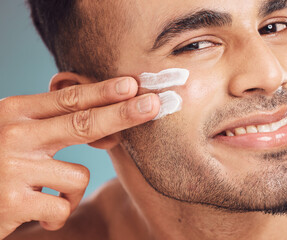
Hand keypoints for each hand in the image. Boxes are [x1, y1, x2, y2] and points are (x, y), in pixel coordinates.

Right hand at [0, 76, 159, 238]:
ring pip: (78, 175)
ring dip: (71, 190)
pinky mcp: (12, 202)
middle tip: (152, 104)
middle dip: (122, 114)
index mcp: (15, 113)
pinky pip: (62, 207)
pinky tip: (37, 212)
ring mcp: (13, 168)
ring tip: (47, 192)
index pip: (68, 100)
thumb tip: (112, 129)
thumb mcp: (18, 134)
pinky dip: (58, 213)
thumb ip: (55, 126)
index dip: (103, 92)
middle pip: (81, 123)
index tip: (132, 84)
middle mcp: (13, 135)